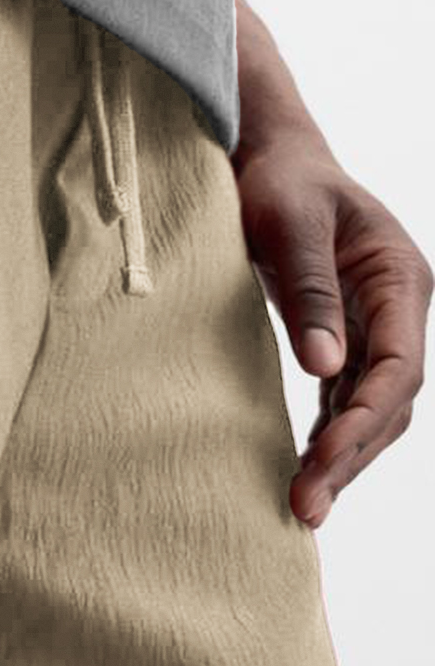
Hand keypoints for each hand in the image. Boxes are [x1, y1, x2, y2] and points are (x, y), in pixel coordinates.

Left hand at [232, 133, 431, 527]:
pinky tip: (305, 473)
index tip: (323, 456)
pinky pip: (346, 401)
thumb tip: (326, 369)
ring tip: (301, 507)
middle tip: (304, 505)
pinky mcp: (343, 339)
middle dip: (350, 455)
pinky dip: (329, 438)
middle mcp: (397, 309)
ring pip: (371, 409)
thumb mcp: (289, 225)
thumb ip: (310, 292)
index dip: (364, 417)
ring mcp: (374, 327)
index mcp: (399, 278)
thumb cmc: (279, 180)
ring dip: (341, 459)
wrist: (266, 158)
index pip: (398, 365)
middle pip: (389, 400)